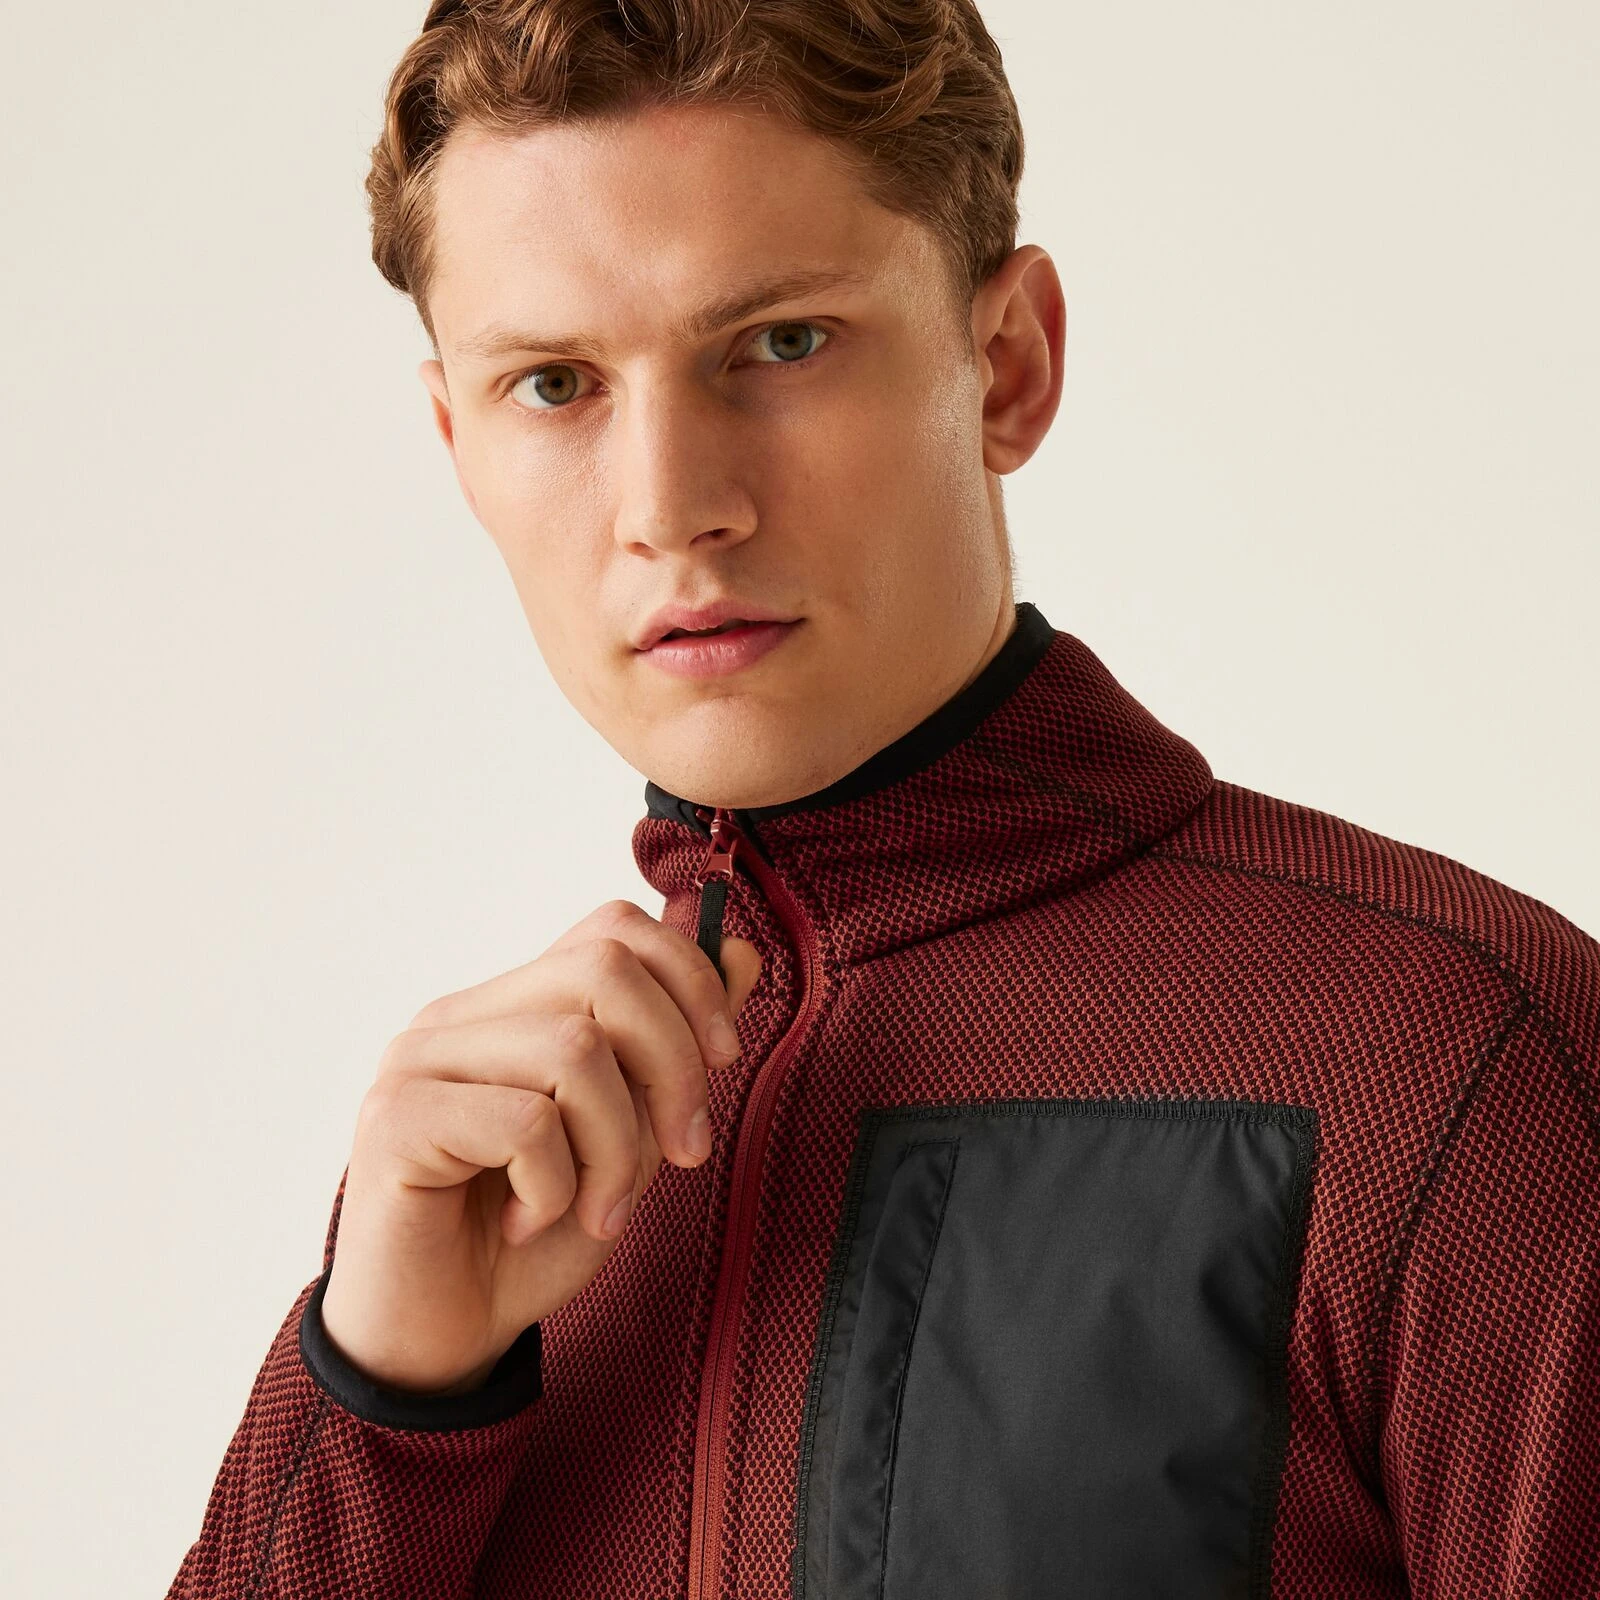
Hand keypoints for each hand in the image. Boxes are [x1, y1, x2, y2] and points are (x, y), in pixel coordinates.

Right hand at [317, 899, 761, 1395]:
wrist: (444, 1340)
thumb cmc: (534, 1239)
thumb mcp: (633, 1137)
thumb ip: (674, 1049)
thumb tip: (740, 952)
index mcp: (514, 1007)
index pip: (611, 928)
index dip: (688, 978)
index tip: (723, 1060)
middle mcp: (460, 1016)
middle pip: (604, 970)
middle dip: (673, 1065)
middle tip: (684, 1153)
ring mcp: (419, 1060)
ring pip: (574, 1048)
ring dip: (617, 1149)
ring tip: (597, 1210)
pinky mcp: (395, 1119)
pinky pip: (525, 1122)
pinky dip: (555, 1187)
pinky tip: (526, 1222)